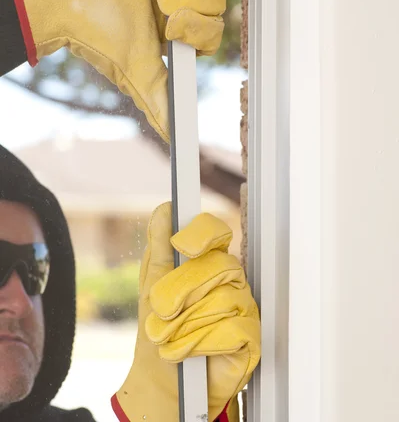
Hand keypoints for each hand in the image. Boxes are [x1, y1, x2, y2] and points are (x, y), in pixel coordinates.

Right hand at [10, 0, 225, 142]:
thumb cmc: (100, 32)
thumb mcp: (136, 71)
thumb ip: (160, 100)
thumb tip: (174, 139)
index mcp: (180, 28)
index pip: (214, 30)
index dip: (202, 29)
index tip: (173, 29)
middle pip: (217, 1)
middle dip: (192, 4)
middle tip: (161, 1)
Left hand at [112, 202, 260, 421]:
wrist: (165, 380)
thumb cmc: (159, 329)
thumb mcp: (152, 284)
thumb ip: (159, 247)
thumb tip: (164, 210)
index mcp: (207, 261)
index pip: (215, 233)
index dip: (202, 233)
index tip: (182, 243)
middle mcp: (229, 279)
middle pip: (219, 265)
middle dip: (183, 288)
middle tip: (162, 309)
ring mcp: (243, 307)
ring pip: (224, 298)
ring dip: (188, 323)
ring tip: (171, 338)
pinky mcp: (251, 337)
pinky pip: (232, 329)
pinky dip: (204, 341)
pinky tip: (192, 350)